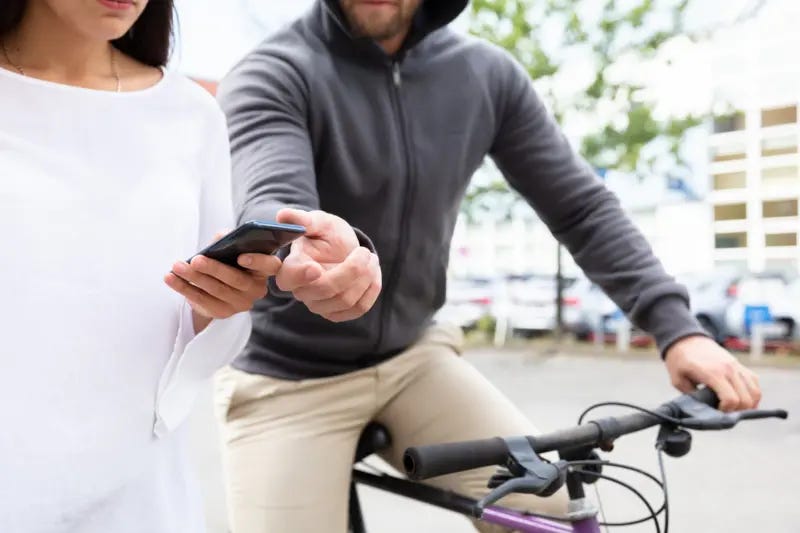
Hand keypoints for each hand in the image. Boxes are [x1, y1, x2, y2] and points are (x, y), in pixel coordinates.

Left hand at [164, 232, 281, 329]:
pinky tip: (171, 279)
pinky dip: (184, 288)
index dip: (257, 261)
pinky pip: (202, 301)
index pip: (270, 265)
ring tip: (177, 266)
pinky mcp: (223, 313)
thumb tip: (221, 236)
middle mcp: (256, 289)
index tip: (240, 256)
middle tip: (196, 260)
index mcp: (263, 269)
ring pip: (216, 290)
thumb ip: (228, 239)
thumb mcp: (230, 248)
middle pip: (236, 280)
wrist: (218, 286)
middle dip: (214, 269)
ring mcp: (241, 303)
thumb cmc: (227, 261)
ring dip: (194, 278)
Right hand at [274, 208, 381, 321]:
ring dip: (365, 277)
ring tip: (370, 257)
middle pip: (326, 290)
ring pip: (345, 300)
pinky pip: (358, 309)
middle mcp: (301, 291)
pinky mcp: (337, 313)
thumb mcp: (318, 222)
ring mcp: (319, 305)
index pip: (289, 278)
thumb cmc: (326, 234)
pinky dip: (371, 289)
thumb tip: (282, 215)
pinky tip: (372, 272)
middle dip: (352, 270)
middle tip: (364, 251)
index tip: (315, 268)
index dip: (301, 276)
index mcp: (291, 268)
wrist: (341, 248)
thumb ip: (303, 219)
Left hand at [664, 335, 760, 411]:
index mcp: (713, 373)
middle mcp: (729, 369)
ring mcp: (737, 366)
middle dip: (737, 411)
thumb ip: (691, 396)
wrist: (686, 340)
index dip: (726, 411)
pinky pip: (755, 383)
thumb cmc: (680, 360)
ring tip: (735, 409)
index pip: (731, 399)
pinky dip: (752, 394)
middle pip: (746, 399)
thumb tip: (703, 409)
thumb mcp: (678, 380)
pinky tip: (742, 400)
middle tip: (725, 412)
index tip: (717, 412)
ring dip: (748, 404)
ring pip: (755, 392)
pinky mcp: (740, 365)